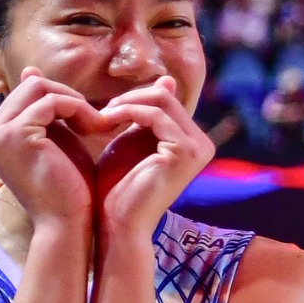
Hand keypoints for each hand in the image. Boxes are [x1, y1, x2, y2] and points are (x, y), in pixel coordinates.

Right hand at [0, 67, 98, 227]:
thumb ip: (45, 108)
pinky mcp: (15, 134)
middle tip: (96, 122)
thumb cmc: (69, 188)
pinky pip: (52, 101)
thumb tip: (29, 70)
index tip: (87, 120)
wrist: (70, 224)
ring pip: (40, 87)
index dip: (61, 99)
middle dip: (69, 97)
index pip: (27, 93)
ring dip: (75, 102)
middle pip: (31, 85)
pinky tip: (95, 129)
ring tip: (96, 126)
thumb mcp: (56, 139)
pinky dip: (78, 109)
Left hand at [95, 77, 216, 237]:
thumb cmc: (119, 187)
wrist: (117, 224)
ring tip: (101, 118)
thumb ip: (147, 113)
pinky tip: (105, 122)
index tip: (106, 112)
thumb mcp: (133, 140)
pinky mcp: (185, 152)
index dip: (134, 99)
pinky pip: (155, 115)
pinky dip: (127, 113)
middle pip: (166, 96)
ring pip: (161, 100)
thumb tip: (168, 79)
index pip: (166, 99)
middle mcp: (202, 144)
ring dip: (125, 104)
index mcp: (193, 141)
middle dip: (130, 98)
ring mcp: (198, 148)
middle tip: (101, 113)